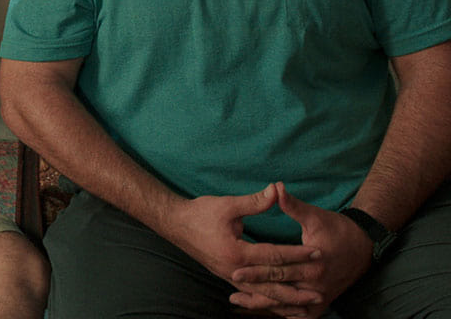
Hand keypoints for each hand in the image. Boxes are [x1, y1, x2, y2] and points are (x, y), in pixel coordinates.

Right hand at [163, 184, 323, 310]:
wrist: (175, 224)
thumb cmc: (200, 213)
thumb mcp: (227, 205)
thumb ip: (255, 202)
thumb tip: (277, 190)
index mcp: (237, 253)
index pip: (274, 256)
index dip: (297, 254)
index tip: (317, 253)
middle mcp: (235, 270)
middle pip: (272, 283)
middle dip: (297, 287)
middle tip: (320, 291)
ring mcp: (230, 276)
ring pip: (263, 294)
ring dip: (286, 300)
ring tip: (306, 304)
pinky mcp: (227, 277)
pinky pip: (252, 294)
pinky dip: (268, 300)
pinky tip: (280, 304)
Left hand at [229, 183, 372, 316]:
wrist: (365, 247)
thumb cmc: (338, 229)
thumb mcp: (316, 216)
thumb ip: (293, 205)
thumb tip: (276, 187)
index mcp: (313, 263)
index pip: (278, 268)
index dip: (256, 270)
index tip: (235, 270)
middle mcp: (317, 283)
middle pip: (280, 288)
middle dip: (254, 288)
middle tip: (230, 282)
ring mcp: (321, 295)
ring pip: (287, 304)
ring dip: (264, 304)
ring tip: (238, 300)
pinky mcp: (323, 301)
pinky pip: (300, 312)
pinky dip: (283, 311)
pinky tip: (265, 308)